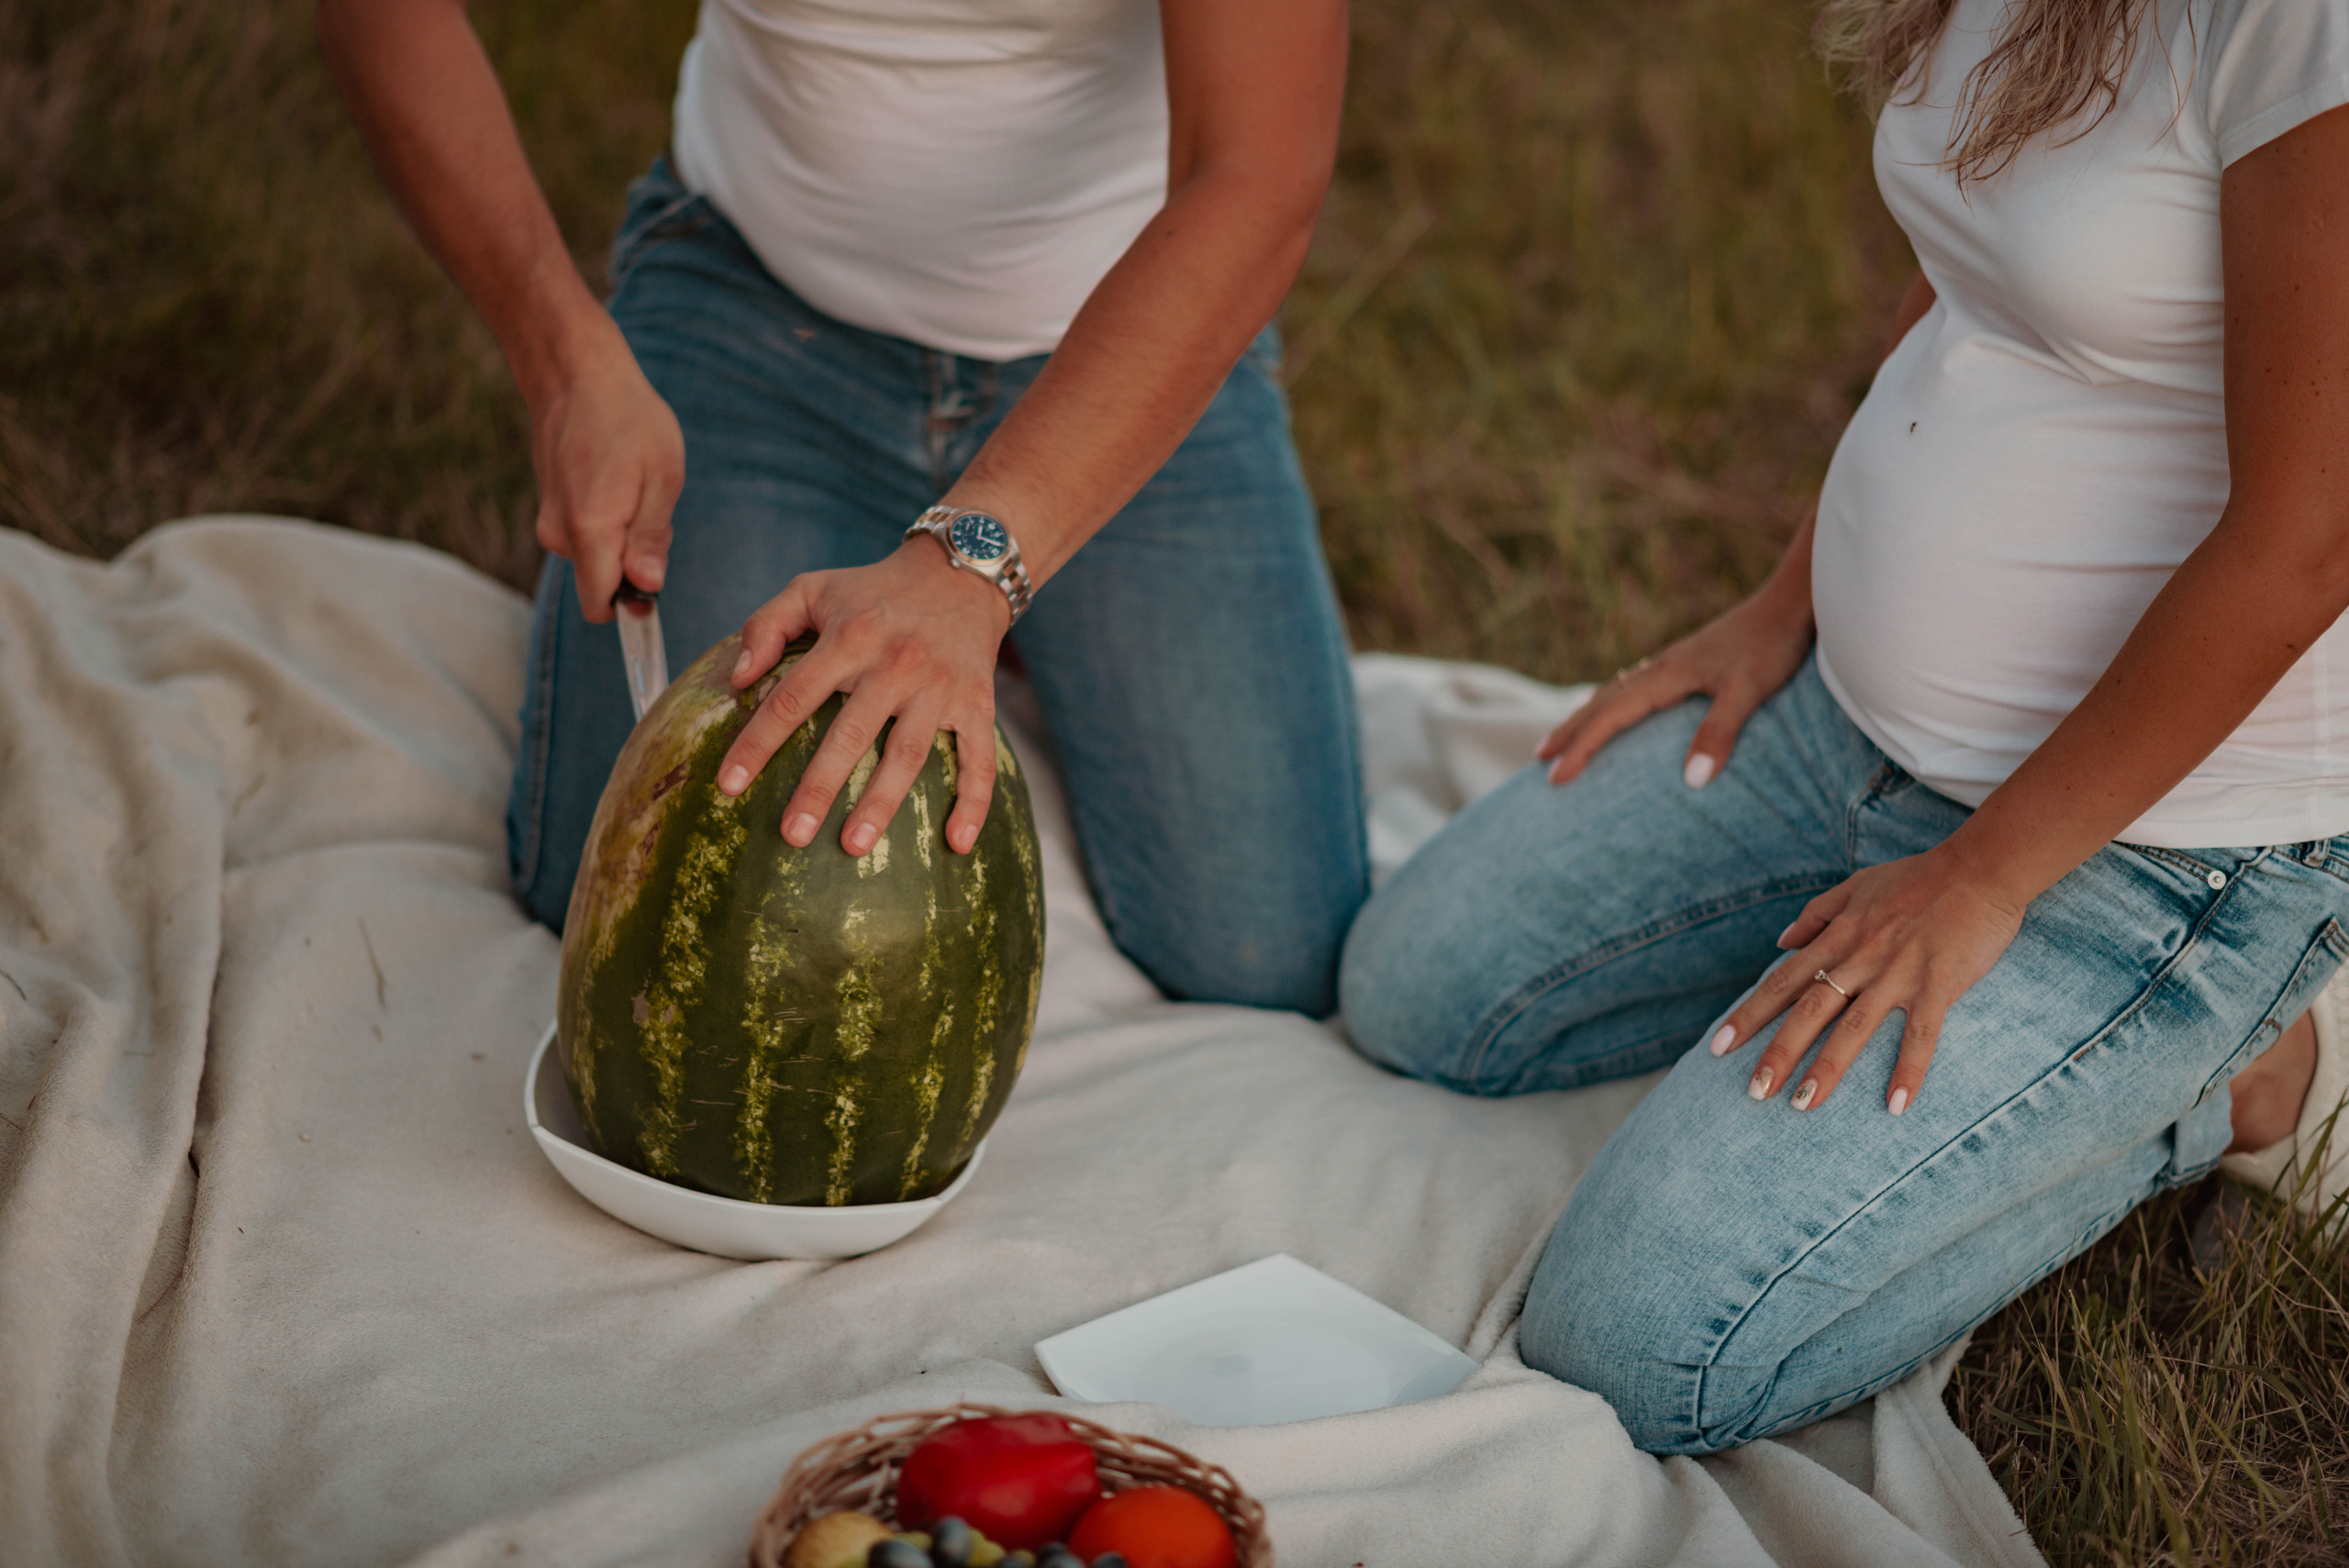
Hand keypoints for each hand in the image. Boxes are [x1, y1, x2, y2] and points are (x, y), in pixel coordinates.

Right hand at [527, 326, 683, 620]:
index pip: (601, 606)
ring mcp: (550, 524)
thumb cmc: (629, 421)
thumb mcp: (662, 477)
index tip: (656, 584)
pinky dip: (607, 525)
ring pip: (596, 561)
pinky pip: (586, 539)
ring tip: (634, 489)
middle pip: (603, 586)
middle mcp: (560, 536)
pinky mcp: (550, 512)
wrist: (576, 377)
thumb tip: (647, 589)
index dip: (632, 607)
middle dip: (634, 567)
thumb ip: (651, 539)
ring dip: (622, 541)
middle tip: (652, 512)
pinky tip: (616, 484)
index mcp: (589, 530)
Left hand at [715, 542, 1008, 856]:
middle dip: (819, 788)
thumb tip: (737, 679)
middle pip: (851, 736)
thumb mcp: (812, 588)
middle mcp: (894, 664)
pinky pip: (979, 757)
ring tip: (853, 847)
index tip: (728, 785)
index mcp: (849, 638)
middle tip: (792, 836)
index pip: (793, 697)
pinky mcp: (977, 702)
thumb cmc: (873, 589)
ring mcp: (939, 687)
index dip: (758, 742)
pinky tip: (958, 843)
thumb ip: (767, 626)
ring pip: (909, 754)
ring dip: (882, 803)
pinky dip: (974, 801)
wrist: (961, 571)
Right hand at [1536, 575, 1813, 788]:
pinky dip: (1612, 701)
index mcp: (1667, 676)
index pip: (1611, 717)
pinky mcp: (1688, 660)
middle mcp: (1660, 667)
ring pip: (1614, 690)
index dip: (1581, 748)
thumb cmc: (1773, 646)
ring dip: (1586, 715)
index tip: (1555, 777)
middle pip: (1601, 701)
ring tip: (1564, 736)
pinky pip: (1633, 684)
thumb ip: (1719, 732)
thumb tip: (1691, 782)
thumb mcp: (1749, 691)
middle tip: (1539, 758)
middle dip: (1569, 732)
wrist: (1792, 600)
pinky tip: (1619, 707)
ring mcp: (1673, 661)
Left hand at [1709, 847, 2030, 1113]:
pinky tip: (1896, 1105)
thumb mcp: (1856, 887)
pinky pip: (1921, 1034)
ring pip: (1855, 1028)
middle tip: (1754, 1091)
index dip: (1750, 1014)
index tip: (1719, 1046)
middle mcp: (1860, 958)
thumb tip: (1779, 942)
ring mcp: (1898, 973)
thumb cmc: (1918, 878)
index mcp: (1838, 937)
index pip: (1782, 981)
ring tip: (1803, 1106)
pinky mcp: (1939, 984)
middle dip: (1778, 1052)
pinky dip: (1909, 1069)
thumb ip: (1816, 915)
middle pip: (1809, 1011)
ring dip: (1827, 1068)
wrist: (1979, 868)